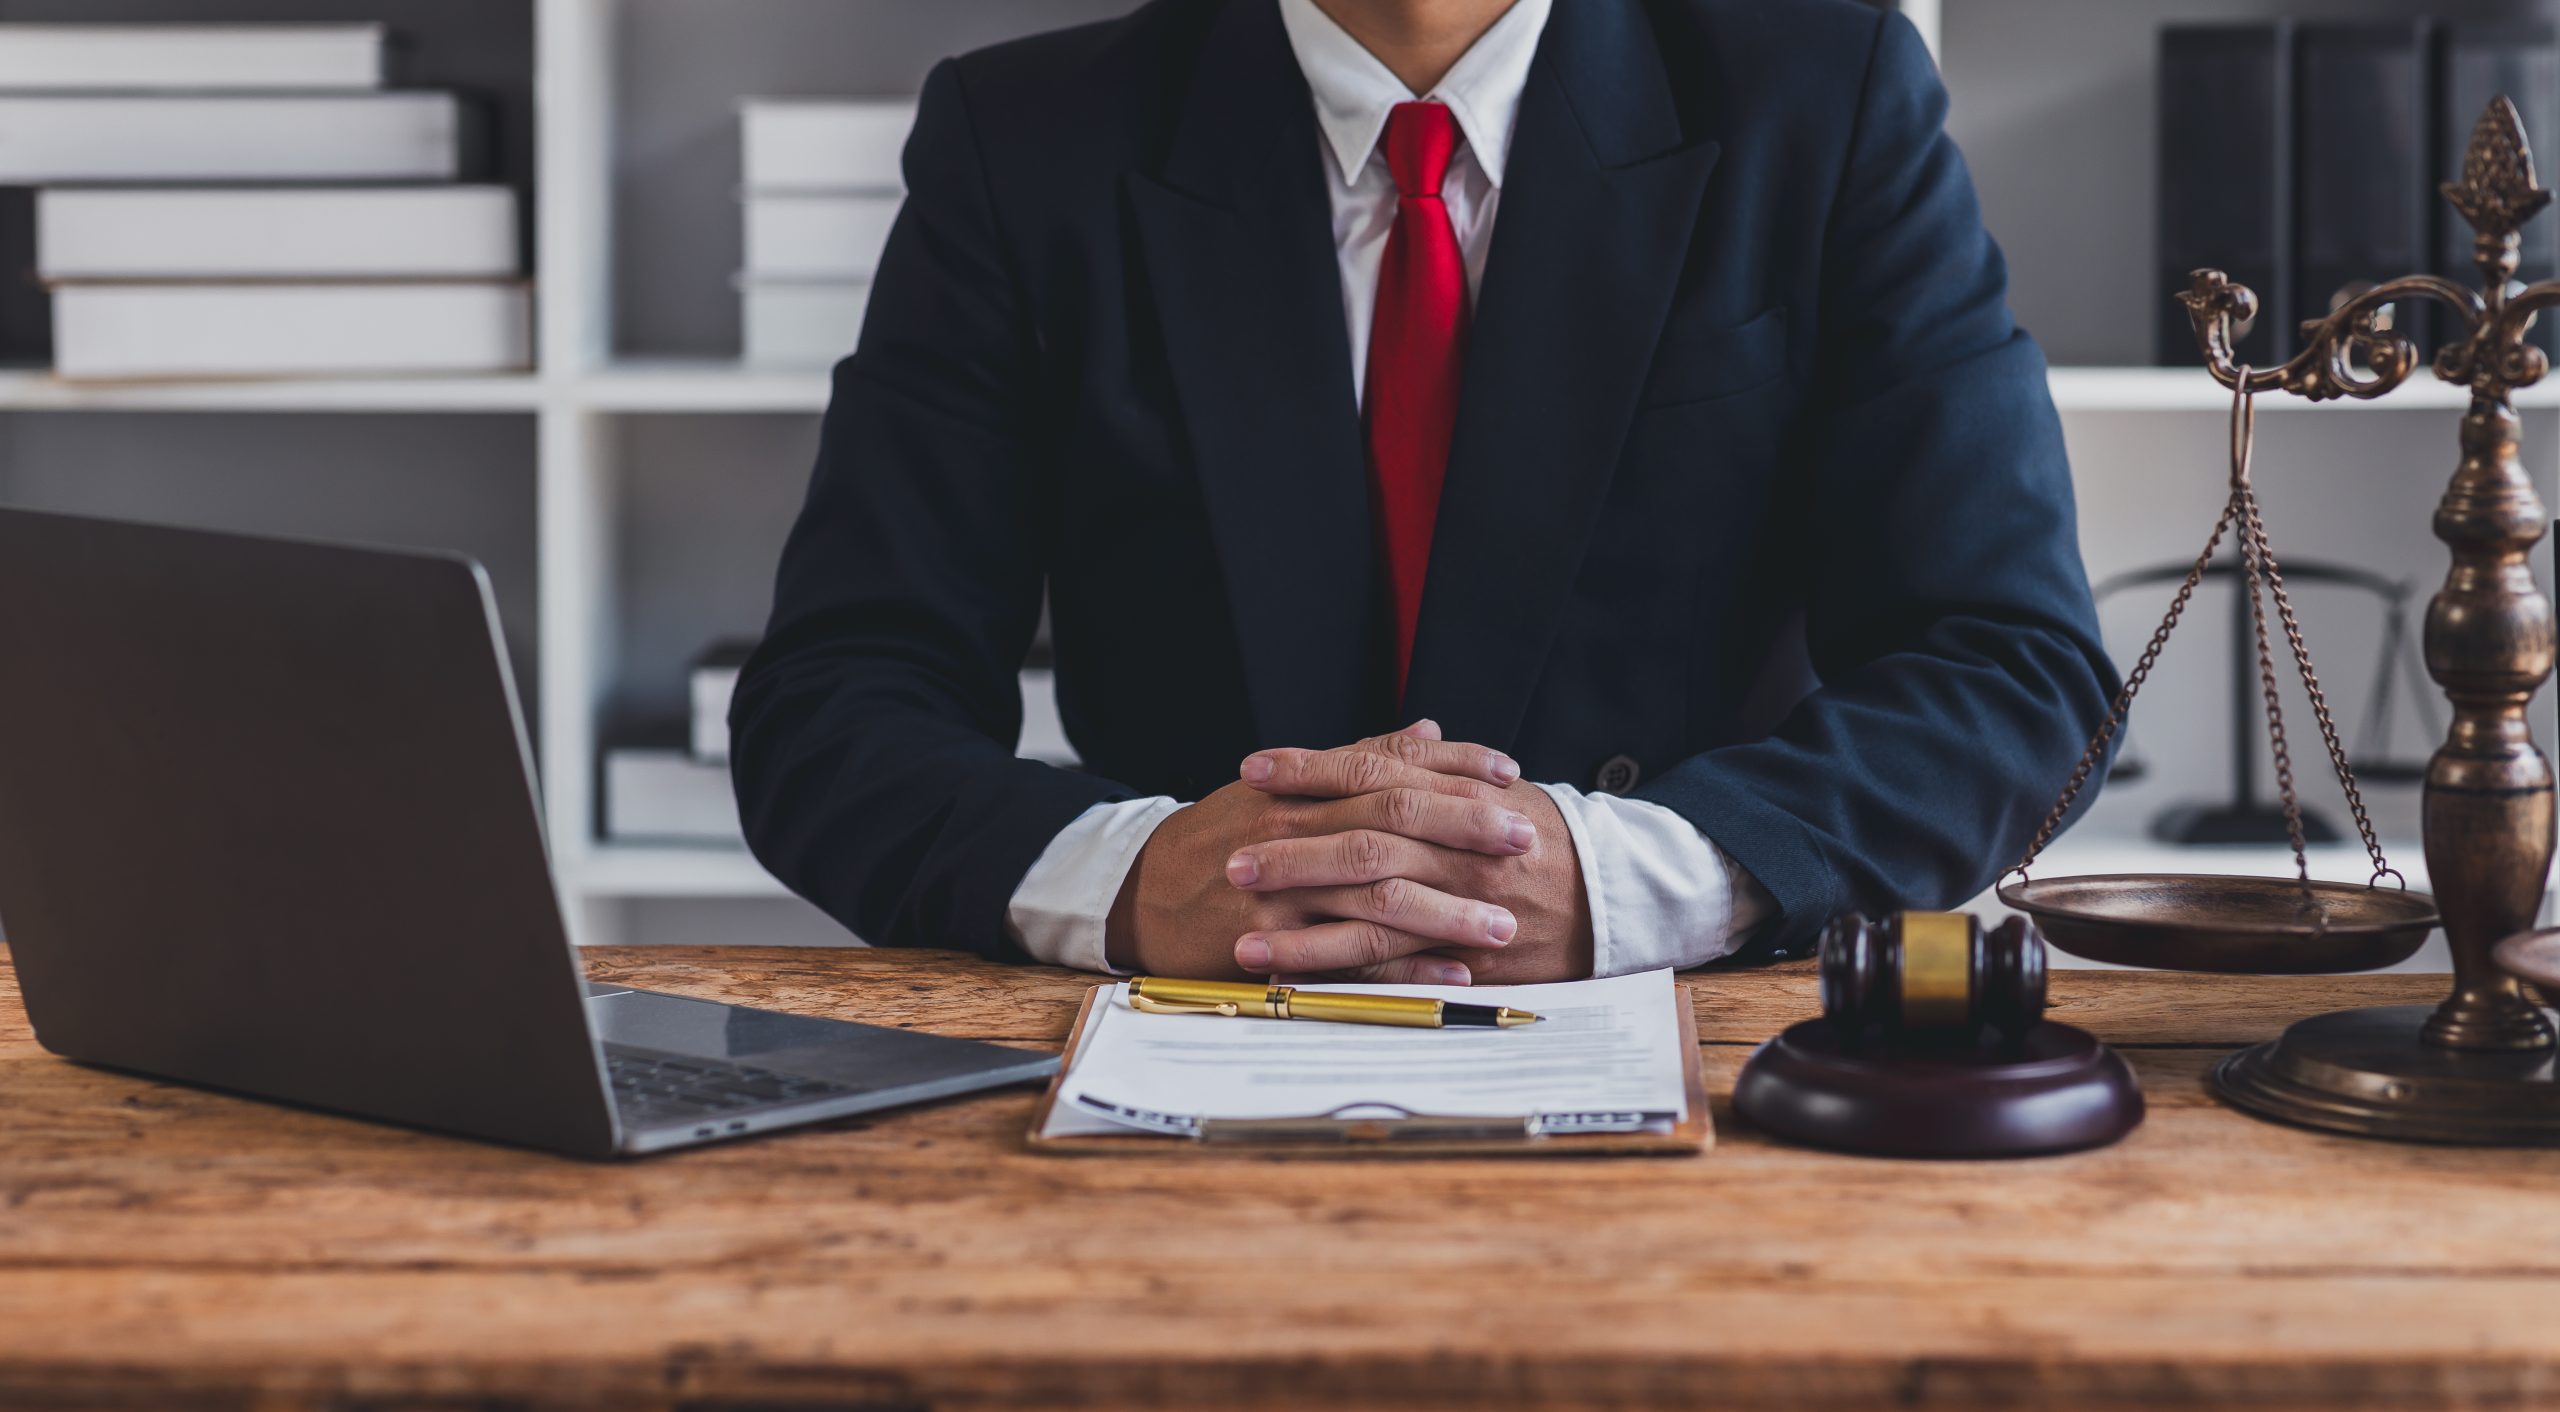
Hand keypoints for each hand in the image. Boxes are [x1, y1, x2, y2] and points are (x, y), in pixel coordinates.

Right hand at [1105, 724, 1534, 982]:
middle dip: (1464, 831)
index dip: (1452, 767)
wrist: (1141, 893)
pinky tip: (1451, 973)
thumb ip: (1356, 760)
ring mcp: (1283, 890)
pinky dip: (1404, 969)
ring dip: (1446, 912)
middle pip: (1392, 821)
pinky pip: (1348, 961)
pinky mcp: (1271, 944)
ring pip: (1377, 896)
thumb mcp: (1280, 789)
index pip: (1388, 764)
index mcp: (1303, 788)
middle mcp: (1295, 830)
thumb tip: (1428, 730)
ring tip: (1503, 925)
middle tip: (1525, 841)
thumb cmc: (1220, 837)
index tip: (1507, 774)